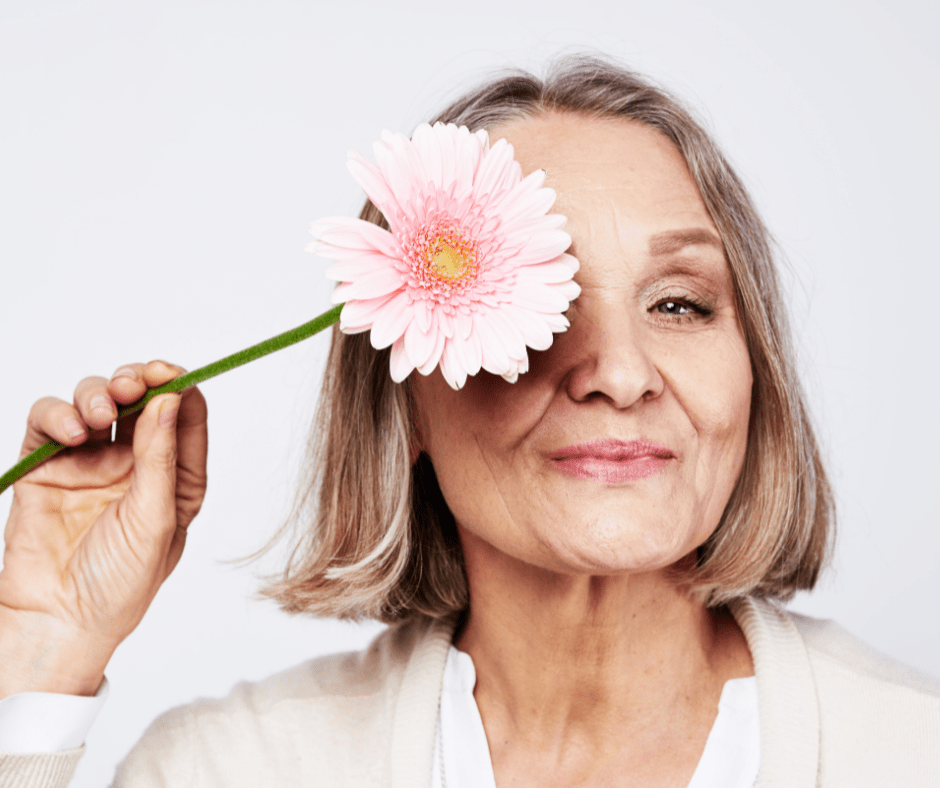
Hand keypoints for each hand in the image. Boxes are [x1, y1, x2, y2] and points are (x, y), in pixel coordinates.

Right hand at [0, 361, 207, 696]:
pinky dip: (57, 414)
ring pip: (95, 400)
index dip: (179, 386)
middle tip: (132, 384)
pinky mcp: (47, 466)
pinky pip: (49, 422)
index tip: (170, 372)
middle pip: (139, 398)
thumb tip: (171, 399)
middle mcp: (135, 463)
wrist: (57, 621)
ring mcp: (90, 462)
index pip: (184, 416)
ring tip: (100, 417)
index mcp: (175, 476)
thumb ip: (161, 458)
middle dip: (137, 381)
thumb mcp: (155, 520)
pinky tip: (71, 433)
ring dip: (98, 394)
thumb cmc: (119, 584)